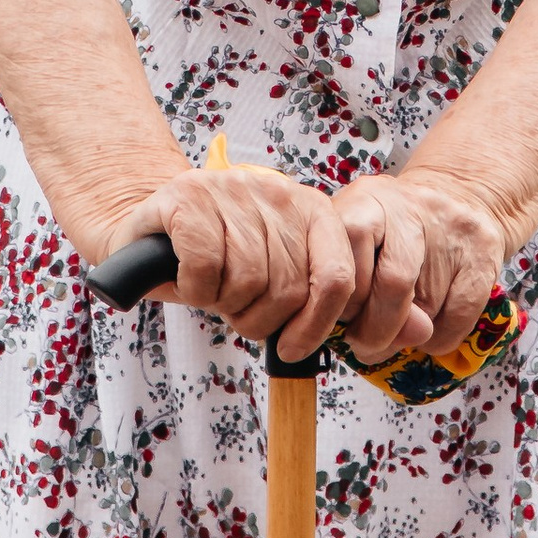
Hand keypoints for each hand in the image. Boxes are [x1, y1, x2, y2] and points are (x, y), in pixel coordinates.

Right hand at [98, 162, 361, 365]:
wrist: (147, 234)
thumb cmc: (217, 260)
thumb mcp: (275, 273)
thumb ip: (319, 295)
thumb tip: (390, 334)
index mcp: (311, 210)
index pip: (337, 277)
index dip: (316, 325)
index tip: (292, 348)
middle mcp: (277, 193)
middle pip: (288, 291)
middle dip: (257, 318)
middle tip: (236, 307)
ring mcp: (231, 190)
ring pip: (246, 282)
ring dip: (222, 303)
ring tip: (212, 288)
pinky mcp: (187, 197)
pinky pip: (205, 270)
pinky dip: (193, 289)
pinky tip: (186, 277)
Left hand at [326, 168, 507, 361]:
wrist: (460, 194)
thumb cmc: (395, 230)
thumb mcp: (360, 239)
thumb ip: (350, 287)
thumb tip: (367, 346)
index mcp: (366, 201)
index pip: (345, 261)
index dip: (340, 304)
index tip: (340, 320)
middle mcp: (409, 207)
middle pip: (392, 284)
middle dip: (374, 330)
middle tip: (366, 343)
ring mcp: (452, 227)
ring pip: (427, 310)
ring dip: (407, 337)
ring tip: (398, 330)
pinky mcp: (484, 251)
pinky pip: (457, 319)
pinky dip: (439, 340)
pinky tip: (429, 331)